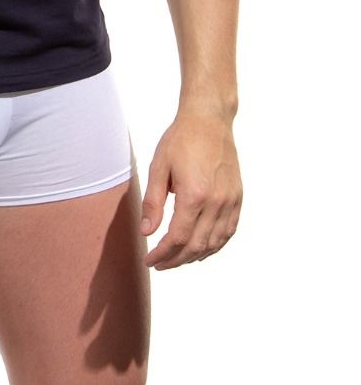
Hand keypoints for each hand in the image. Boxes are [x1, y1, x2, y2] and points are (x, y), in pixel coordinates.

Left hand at [140, 110, 241, 270]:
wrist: (209, 120)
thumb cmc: (181, 140)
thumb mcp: (159, 167)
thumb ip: (153, 203)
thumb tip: (147, 233)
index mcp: (194, 195)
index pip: (178, 238)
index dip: (163, 254)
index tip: (150, 261)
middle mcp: (216, 202)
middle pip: (196, 246)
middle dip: (176, 260)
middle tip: (160, 264)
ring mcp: (230, 202)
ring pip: (214, 243)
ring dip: (195, 256)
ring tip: (177, 259)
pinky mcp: (238, 198)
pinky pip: (228, 232)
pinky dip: (214, 246)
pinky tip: (201, 248)